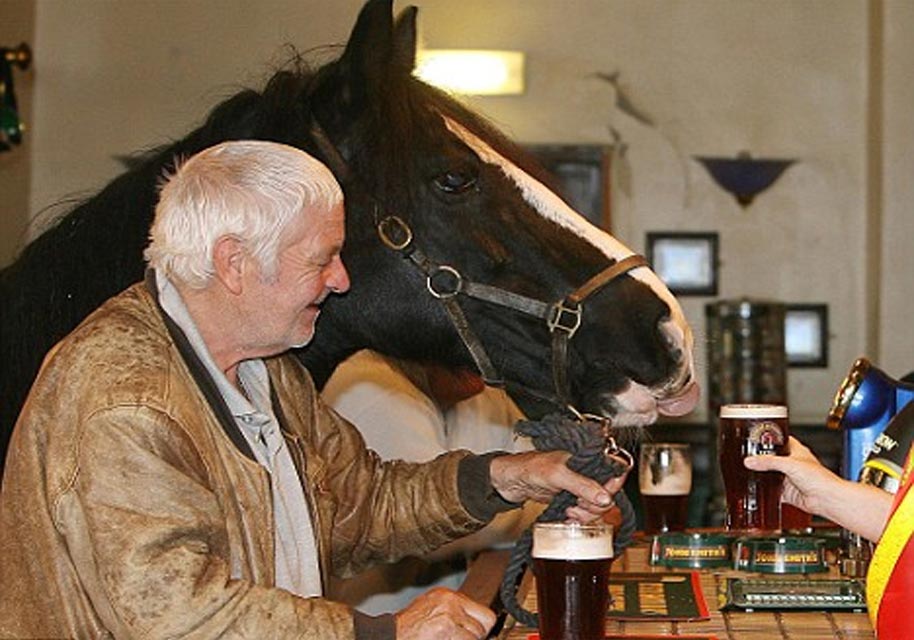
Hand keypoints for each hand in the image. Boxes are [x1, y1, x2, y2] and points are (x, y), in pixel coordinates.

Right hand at [395, 587, 495, 639]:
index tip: (476, 635)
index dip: (481, 628)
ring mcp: (449, 616)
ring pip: (476, 636)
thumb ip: (454, 613)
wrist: (391, 635)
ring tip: (448, 639)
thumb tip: (474, 625)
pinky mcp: (447, 629)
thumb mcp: (431, 610)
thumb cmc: (406, 629)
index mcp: (447, 596)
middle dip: (475, 637)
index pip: (484, 612)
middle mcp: (450, 602)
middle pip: (484, 624)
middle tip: (459, 638)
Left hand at [489, 450, 628, 522]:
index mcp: (588, 458)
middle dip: (594, 505)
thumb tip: (605, 497)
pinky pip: (585, 513)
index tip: (601, 496)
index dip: (612, 486)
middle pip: (609, 494)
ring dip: (585, 514)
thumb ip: (582, 485)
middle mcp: (588, 471)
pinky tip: (568, 518)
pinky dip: (578, 519)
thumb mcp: (558, 475)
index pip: (616, 470)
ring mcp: (581, 486)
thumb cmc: (530, 467)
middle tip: (577, 504)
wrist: (512, 481)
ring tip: (569, 510)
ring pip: (598, 506)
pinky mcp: (572, 498)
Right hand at [743, 436, 836, 514]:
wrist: (826, 499)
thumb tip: (751, 461)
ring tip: (750, 471)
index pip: (781, 440)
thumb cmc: (820, 478)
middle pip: (772, 458)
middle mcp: (793, 464)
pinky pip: (773, 490)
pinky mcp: (788, 492)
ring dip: (763, 475)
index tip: (756, 437)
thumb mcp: (789, 464)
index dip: (769, 438)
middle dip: (761, 459)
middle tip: (748, 457)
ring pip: (771, 475)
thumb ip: (768, 462)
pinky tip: (759, 488)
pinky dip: (766, 490)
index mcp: (796, 451)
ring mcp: (790, 478)